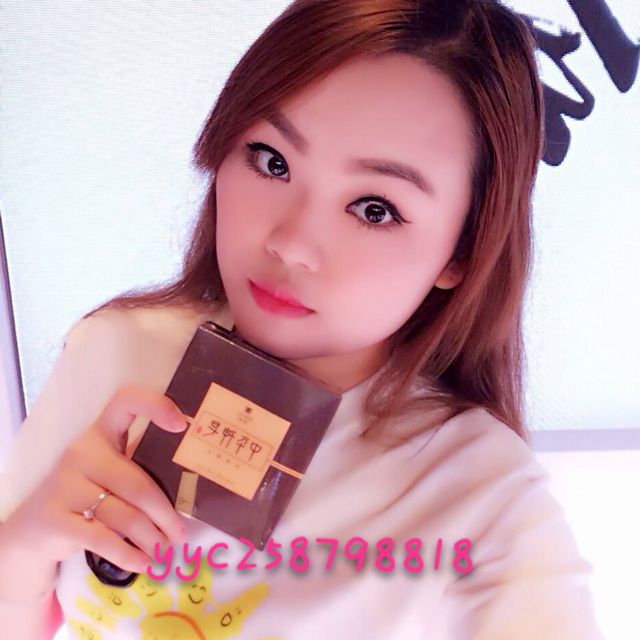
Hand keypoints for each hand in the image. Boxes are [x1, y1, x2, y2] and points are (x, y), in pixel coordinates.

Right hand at [2, 384, 188, 573]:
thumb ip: (141, 467)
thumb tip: (195, 481)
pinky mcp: (55, 517)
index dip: (155, 406)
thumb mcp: (110, 470)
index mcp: (101, 432)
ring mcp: (65, 484)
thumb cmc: (87, 492)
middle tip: (182, 534)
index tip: (182, 424)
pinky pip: (102, 539)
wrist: (33, 528)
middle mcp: (81, 451)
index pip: (126, 401)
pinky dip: (129, 554)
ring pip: (125, 514)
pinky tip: (143, 562)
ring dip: (152, 538)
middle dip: (165, 514)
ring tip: (166, 551)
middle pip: (138, 482)